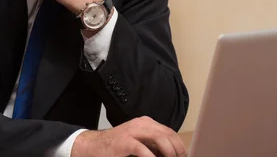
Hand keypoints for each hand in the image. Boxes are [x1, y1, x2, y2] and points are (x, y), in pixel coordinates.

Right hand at [71, 116, 186, 156]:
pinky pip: (143, 149)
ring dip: (169, 153)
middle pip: (168, 134)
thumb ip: (153, 147)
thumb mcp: (138, 144)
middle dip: (177, 150)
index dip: (180, 146)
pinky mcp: (124, 142)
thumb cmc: (116, 147)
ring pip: (160, 138)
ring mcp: (133, 131)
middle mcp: (142, 124)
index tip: (183, 156)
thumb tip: (170, 155)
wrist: (93, 146)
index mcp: (147, 123)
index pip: (170, 132)